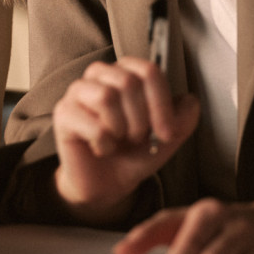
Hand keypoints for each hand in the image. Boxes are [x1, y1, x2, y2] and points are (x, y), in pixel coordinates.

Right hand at [50, 58, 200, 225]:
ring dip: (121, 128)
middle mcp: (100, 75)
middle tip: (138, 138)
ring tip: (119, 140)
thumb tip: (190, 101)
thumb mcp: (166, 139)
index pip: (148, 70)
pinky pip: (92, 124)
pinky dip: (104, 143)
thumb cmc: (133, 154)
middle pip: (127, 81)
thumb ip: (182, 119)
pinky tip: (102, 148)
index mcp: (126, 72)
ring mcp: (78, 91)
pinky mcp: (63, 113)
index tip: (166, 132)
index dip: (161, 103)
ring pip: (106, 96)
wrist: (106, 183)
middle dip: (141, 119)